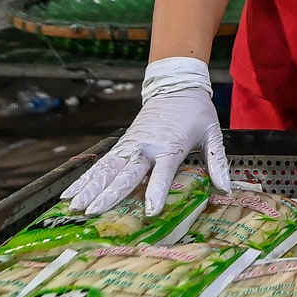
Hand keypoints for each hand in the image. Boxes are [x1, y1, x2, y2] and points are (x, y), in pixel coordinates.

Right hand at [62, 57, 230, 215]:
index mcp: (170, 146)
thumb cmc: (195, 112)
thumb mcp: (212, 133)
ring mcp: (131, 145)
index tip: (150, 210)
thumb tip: (226, 188)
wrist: (176, 85)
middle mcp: (146, 147)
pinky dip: (85, 178)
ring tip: (73, 206)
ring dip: (89, 187)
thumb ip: (217, 161)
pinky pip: (101, 163)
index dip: (156, 191)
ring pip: (106, 168)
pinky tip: (70, 193)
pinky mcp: (122, 144)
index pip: (162, 172)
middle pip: (126, 172)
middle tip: (93, 211)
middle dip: (109, 193)